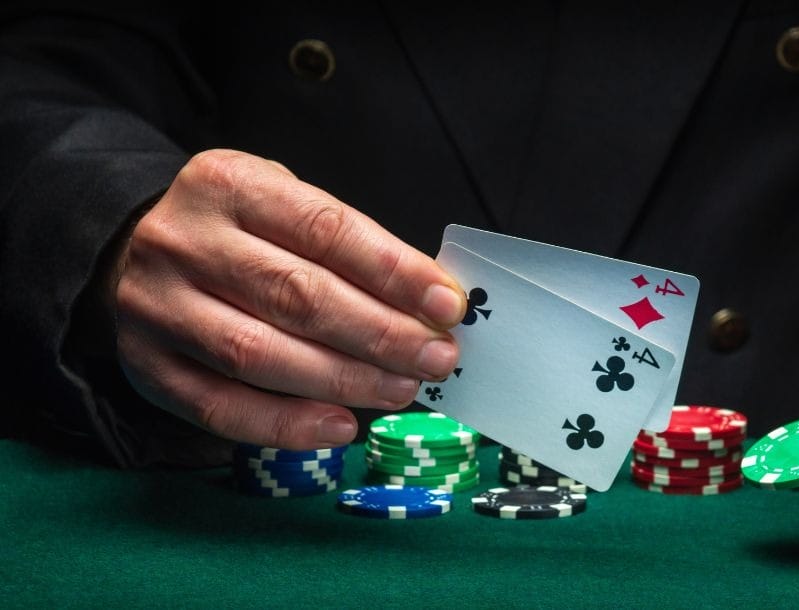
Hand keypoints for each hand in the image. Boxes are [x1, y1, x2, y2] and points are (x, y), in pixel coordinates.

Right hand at [112, 149, 465, 448]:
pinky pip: (220, 408)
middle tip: (436, 358)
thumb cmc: (236, 229)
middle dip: (381, 334)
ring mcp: (158, 307)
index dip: (392, 272)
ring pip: (259, 355)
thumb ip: (346, 244)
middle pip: (297, 296)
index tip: (446, 306)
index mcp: (228, 184)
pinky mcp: (148, 367)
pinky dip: (287, 425)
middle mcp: (185, 242)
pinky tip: (342, 426)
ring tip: (403, 390)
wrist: (129, 251)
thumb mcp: (282, 204)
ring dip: (345, 380)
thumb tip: (428, 304)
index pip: (324, 229)